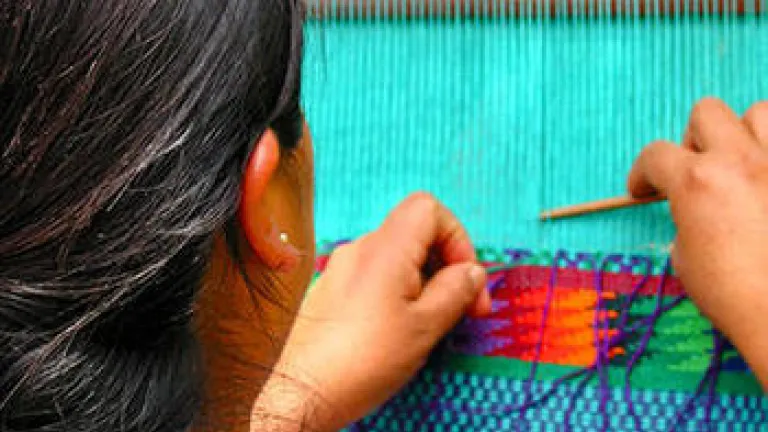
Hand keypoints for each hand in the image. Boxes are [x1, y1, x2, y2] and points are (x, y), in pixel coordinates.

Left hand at [252, 193, 491, 430]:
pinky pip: (375, 274)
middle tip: (463, 308)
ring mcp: (341, 268)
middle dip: (446, 264)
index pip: (428, 209)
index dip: (456, 237)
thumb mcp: (424, 327)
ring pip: (396, 256)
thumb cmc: (363, 361)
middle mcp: (359, 249)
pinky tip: (399, 328)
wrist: (303, 392)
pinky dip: (398, 290)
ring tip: (430, 323)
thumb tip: (472, 272)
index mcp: (385, 249)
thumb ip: (456, 291)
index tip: (466, 279)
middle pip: (415, 232)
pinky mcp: (331, 289)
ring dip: (423, 280)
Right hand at [627, 98, 767, 387]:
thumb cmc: (735, 296)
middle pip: (707, 113)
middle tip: (697, 169)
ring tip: (743, 167)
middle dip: (694, 139)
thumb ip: (686, 218)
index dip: (642, 173)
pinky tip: (766, 183)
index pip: (655, 154)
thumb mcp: (687, 258)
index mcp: (697, 182)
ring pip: (759, 113)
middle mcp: (740, 161)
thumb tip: (695, 210)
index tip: (643, 191)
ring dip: (743, 135)